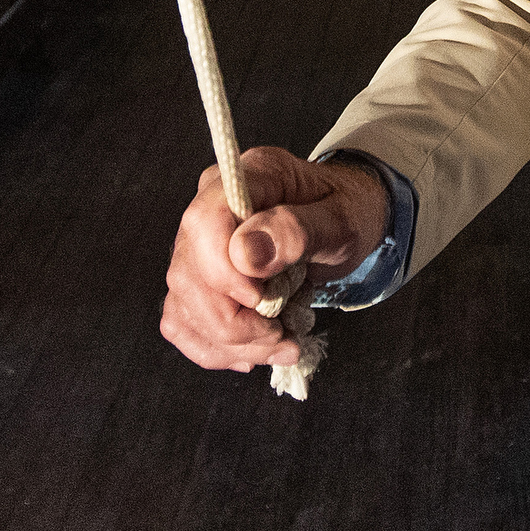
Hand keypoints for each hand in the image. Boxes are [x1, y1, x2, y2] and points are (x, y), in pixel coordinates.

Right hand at [158, 147, 390, 373]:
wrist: (344, 221)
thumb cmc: (346, 213)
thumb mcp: (341, 220)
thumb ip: (297, 231)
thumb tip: (244, 255)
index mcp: (248, 177)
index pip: (204, 223)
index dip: (223, 272)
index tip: (263, 300)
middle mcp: (211, 206)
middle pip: (189, 275)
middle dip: (233, 323)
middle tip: (283, 338)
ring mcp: (198, 244)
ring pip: (184, 306)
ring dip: (230, 343)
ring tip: (280, 346)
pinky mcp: (199, 277)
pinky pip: (183, 322)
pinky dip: (216, 348)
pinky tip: (251, 352)